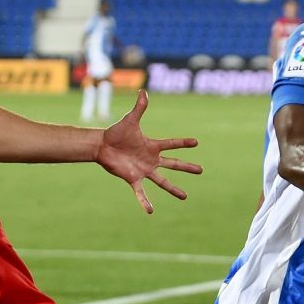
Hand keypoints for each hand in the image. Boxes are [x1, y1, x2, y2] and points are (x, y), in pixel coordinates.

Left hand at [94, 90, 200, 212]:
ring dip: (173, 189)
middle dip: (187, 167)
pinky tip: (150, 211)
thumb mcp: (130, 120)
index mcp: (152, 146)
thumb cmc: (116, 133)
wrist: (102, 146)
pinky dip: (144, 201)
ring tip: (185, 197)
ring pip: (162, 182)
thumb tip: (144, 91)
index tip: (196, 142)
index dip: (183, 143)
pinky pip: (141, 192)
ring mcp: (144, 170)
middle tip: (201, 170)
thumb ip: (139, 108)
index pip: (172, 144)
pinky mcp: (133, 178)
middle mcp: (151, 159)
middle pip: (173, 164)